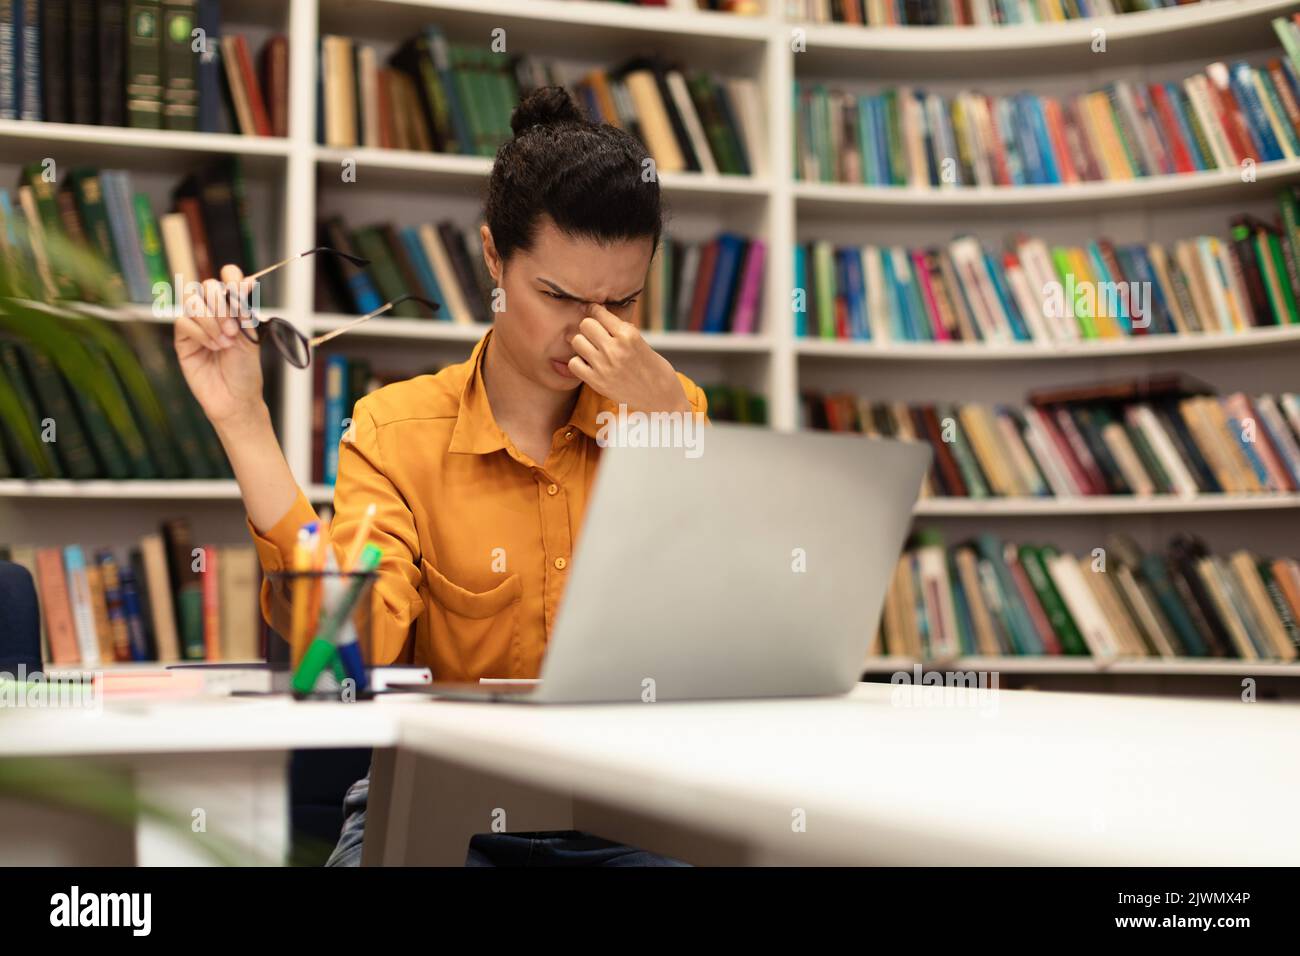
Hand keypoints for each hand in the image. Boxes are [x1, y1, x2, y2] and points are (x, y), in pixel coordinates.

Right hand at [174, 264, 265, 428]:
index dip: (231, 276)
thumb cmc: (246, 370)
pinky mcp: (183, 339)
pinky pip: (183, 321)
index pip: (227, 278)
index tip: (239, 288)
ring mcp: (196, 324)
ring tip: (225, 341)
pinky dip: (200, 332)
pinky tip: (214, 347)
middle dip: (220, 303)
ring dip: (210, 319)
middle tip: (233, 329)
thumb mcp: (249, 337)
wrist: (235, 398)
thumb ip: (242, 310)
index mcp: (233, 308)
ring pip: (191, 301)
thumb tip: (247, 281)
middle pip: (206, 286)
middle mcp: (214, 312)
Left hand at [567, 304, 690, 413]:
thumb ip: (623, 331)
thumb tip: (602, 316)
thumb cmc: (656, 369)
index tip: (595, 313)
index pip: (600, 313)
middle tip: (596, 334)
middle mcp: (615, 349)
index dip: (596, 311)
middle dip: (590, 327)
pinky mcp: (597, 382)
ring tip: (592, 349)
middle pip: (586, 324)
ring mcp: (604, 366)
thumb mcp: (643, 343)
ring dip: (583, 343)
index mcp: (629, 335)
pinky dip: (579, 362)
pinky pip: (574, 363)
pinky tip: (589, 364)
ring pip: (577, 341)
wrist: (662, 399)